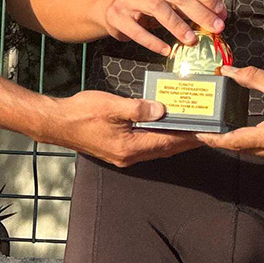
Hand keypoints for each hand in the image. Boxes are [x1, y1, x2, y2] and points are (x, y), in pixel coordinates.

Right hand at [52, 90, 199, 166]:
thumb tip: (162, 110)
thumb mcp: (113, 106)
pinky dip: (158, 138)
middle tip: (206, 131)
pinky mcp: (117, 151)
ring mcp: (123, 156)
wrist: (56, 123)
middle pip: (165, 148)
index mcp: (130, 147)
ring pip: (156, 148)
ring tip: (191, 129)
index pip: (168, 142)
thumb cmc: (81, 113)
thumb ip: (139, 109)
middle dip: (186, 141)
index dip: (189, 137)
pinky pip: (145, 146)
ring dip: (173, 140)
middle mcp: (129, 156)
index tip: (207, 132)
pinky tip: (164, 128)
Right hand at [97, 0, 225, 55]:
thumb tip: (216, 10)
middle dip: (200, 13)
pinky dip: (154, 42)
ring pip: (159, 9)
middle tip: (215, 27)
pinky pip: (138, 31)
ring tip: (192, 40)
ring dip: (179, 26)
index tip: (220, 12)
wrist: (110, 4)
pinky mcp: (117, 16)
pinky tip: (167, 49)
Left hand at [196, 66, 263, 163]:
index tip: (201, 136)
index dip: (215, 139)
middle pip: (246, 150)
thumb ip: (251, 78)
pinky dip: (261, 143)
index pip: (236, 142)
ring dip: (245, 143)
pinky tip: (254, 132)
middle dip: (228, 141)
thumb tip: (230, 72)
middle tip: (211, 131)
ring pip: (259, 152)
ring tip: (228, 131)